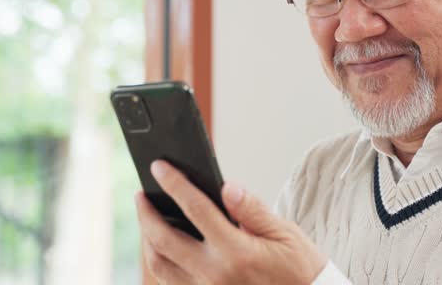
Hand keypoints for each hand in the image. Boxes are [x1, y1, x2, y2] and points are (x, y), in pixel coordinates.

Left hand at [134, 160, 326, 284]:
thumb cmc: (300, 268)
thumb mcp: (285, 233)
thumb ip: (252, 209)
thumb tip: (226, 186)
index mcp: (236, 252)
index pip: (196, 209)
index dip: (174, 184)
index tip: (159, 167)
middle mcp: (215, 275)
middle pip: (164, 240)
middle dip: (146, 214)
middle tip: (140, 194)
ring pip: (160, 266)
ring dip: (148, 240)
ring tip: (147, 219)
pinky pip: (172, 283)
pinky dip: (161, 262)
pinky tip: (163, 247)